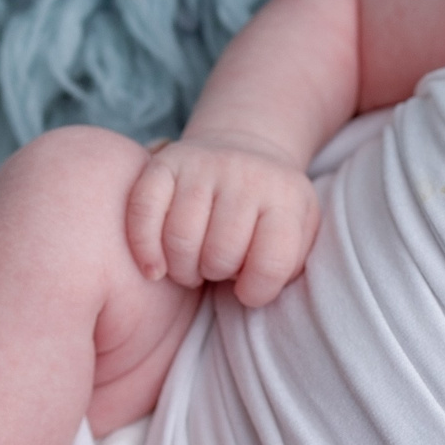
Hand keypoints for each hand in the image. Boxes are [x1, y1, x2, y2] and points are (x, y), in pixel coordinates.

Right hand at [124, 136, 320, 306]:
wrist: (245, 152)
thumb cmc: (270, 211)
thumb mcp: (300, 232)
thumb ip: (290, 263)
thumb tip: (252, 290)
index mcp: (286, 197)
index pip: (271, 263)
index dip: (255, 292)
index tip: (247, 289)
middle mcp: (245, 174)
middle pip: (220, 254)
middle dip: (215, 274)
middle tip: (216, 269)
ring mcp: (203, 165)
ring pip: (180, 239)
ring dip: (182, 270)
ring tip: (192, 267)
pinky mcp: (165, 162)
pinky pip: (143, 212)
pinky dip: (144, 249)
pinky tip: (155, 270)